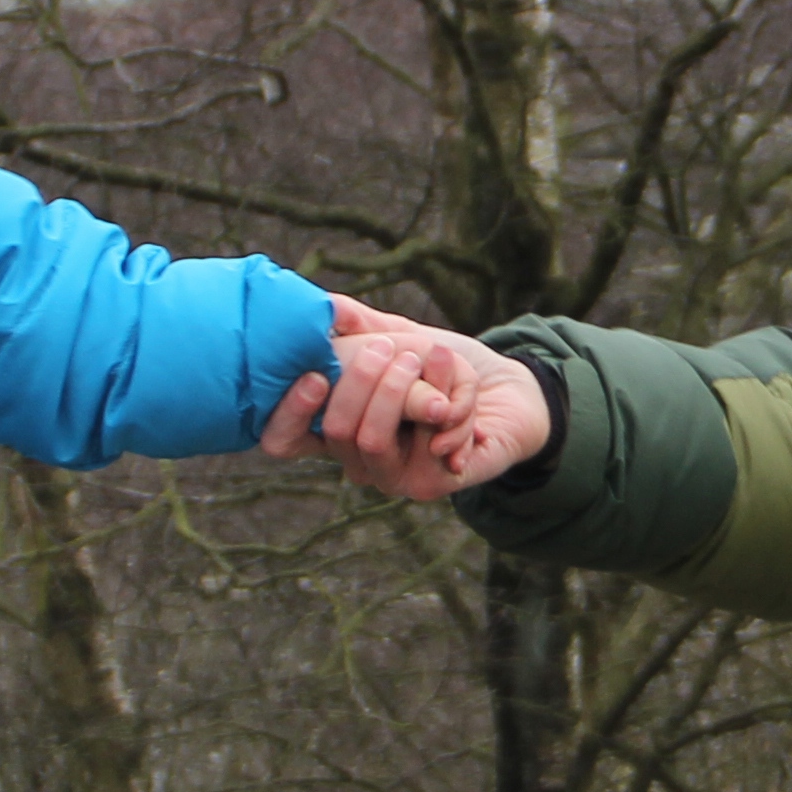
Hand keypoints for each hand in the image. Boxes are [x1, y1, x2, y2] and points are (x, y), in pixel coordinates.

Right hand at [259, 296, 551, 500]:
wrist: (508, 391)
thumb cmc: (445, 366)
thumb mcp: (403, 336)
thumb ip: (362, 324)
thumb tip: (325, 305)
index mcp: (335, 423)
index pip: (283, 439)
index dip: (289, 412)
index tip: (315, 374)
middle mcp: (354, 458)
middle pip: (335, 429)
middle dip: (361, 380)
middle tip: (392, 349)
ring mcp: (388, 476)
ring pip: (371, 439)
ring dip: (400, 390)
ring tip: (428, 357)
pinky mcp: (427, 485)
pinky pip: (426, 443)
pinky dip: (449, 403)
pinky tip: (464, 395)